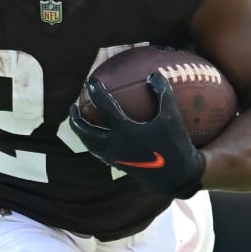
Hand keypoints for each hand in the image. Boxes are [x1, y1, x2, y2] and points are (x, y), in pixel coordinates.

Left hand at [70, 71, 205, 198]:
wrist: (177, 176)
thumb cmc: (176, 144)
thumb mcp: (172, 116)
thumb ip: (162, 93)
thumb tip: (153, 74)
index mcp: (125, 131)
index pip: (104, 107)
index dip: (96, 92)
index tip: (90, 82)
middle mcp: (115, 145)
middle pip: (85, 131)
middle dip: (76, 118)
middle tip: (73, 106)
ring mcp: (114, 157)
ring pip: (88, 144)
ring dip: (80, 132)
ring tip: (78, 121)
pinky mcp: (118, 165)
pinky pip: (98, 153)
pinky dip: (92, 143)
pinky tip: (95, 137)